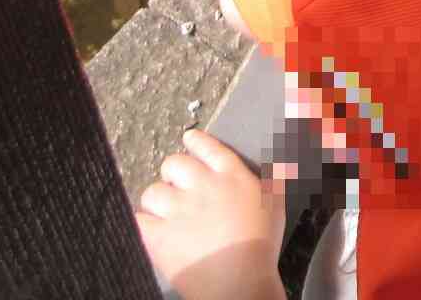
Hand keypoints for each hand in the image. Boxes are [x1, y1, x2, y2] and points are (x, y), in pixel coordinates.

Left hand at [135, 129, 284, 299]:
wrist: (240, 282)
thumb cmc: (261, 244)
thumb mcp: (275, 202)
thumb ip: (274, 176)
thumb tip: (280, 155)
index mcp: (230, 175)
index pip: (207, 147)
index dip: (195, 141)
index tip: (189, 139)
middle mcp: (201, 185)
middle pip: (174, 164)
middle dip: (172, 174)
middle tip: (177, 189)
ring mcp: (178, 209)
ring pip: (152, 192)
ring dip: (157, 202)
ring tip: (164, 215)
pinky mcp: (159, 235)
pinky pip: (139, 220)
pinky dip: (143, 224)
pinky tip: (151, 229)